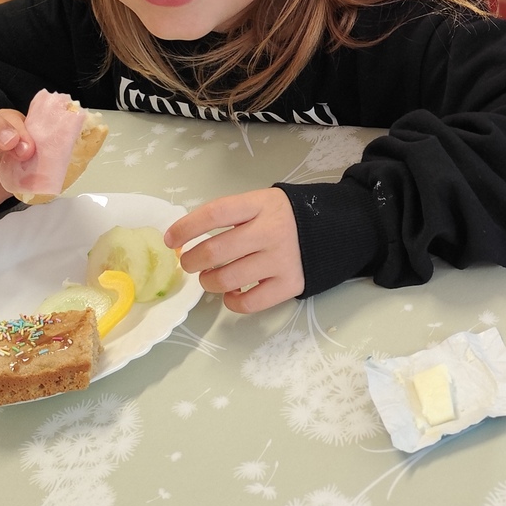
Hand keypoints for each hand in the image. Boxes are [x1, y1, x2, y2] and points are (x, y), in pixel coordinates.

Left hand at [167, 188, 303, 314]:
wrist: (334, 231)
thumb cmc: (285, 218)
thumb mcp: (262, 203)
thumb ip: (231, 216)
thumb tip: (187, 239)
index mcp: (261, 205)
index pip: (214, 214)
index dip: (186, 228)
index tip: (171, 239)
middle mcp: (271, 231)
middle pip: (215, 250)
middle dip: (191, 260)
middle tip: (190, 262)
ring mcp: (282, 259)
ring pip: (227, 279)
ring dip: (208, 282)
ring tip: (209, 278)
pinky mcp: (291, 284)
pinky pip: (249, 302)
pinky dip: (232, 302)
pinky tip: (232, 294)